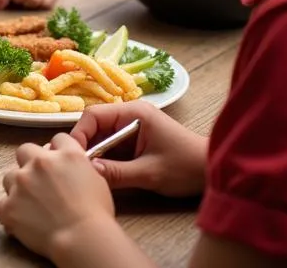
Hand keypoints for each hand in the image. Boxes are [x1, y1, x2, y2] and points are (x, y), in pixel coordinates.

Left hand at [0, 132, 116, 260]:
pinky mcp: (9, 205)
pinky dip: (10, 212)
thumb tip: (68, 166)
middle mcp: (39, 162)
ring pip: (10, 176)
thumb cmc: (95, 214)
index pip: (57, 140)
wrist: (82, 238)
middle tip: (39, 182)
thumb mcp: (97, 180)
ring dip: (18, 187)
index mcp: (65, 154)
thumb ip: (79, 165)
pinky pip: (2, 205)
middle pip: (25, 150)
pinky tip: (22, 221)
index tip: (58, 164)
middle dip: (29, 163)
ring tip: (30, 205)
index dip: (57, 152)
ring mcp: (21, 182)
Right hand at [68, 100, 206, 196]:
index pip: (94, 115)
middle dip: (86, 146)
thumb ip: (117, 172)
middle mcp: (130, 114)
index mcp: (133, 112)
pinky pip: (113, 145)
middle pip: (96, 125)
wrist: (213, 171)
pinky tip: (102, 173)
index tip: (73, 156)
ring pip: (103, 136)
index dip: (80, 134)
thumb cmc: (185, 167)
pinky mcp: (136, 139)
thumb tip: (88, 171)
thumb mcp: (150, 173)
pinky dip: (106, 158)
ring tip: (87, 173)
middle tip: (77, 168)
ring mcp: (133, 126)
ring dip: (96, 153)